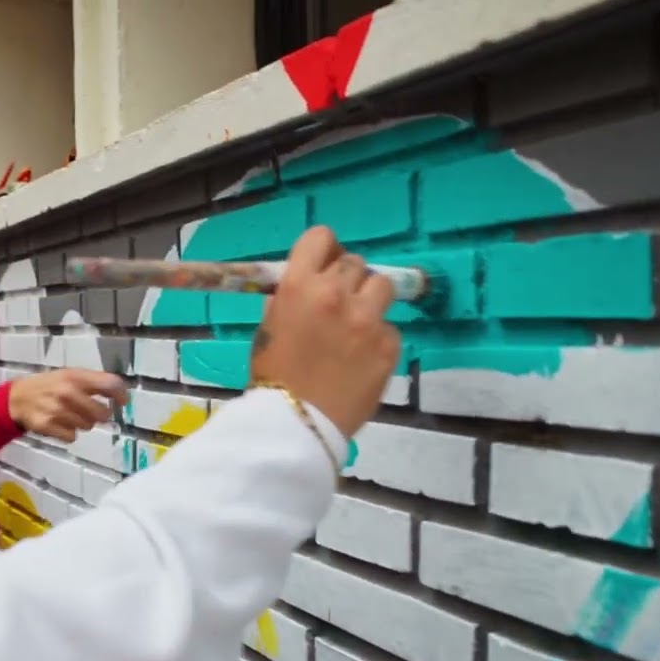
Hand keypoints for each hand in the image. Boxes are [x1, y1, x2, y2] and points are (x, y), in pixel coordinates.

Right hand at [7, 368, 128, 442]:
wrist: (17, 398)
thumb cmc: (50, 385)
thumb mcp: (69, 376)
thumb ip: (93, 383)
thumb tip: (121, 395)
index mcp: (75, 376)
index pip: (110, 384)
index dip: (121, 394)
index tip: (123, 402)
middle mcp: (67, 392)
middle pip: (102, 413)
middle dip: (99, 415)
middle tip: (90, 412)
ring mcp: (57, 410)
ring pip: (88, 426)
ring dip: (81, 423)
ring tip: (68, 414)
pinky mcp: (48, 426)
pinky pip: (72, 437)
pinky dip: (67, 433)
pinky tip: (58, 423)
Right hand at [249, 226, 400, 436]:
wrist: (297, 422)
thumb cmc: (272, 376)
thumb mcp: (269, 327)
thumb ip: (291, 299)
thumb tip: (309, 286)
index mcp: (299, 285)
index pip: (321, 238)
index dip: (325, 250)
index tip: (325, 265)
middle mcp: (336, 293)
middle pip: (354, 262)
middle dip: (347, 280)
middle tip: (338, 305)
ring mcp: (367, 318)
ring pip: (382, 286)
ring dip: (370, 299)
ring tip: (358, 325)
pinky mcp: (389, 344)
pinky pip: (389, 327)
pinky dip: (378, 338)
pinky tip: (362, 359)